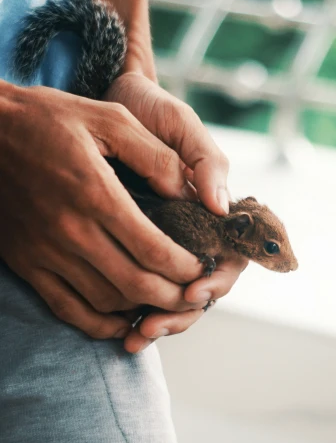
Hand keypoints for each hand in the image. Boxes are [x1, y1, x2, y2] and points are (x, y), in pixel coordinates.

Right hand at [0, 80, 204, 339]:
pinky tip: (122, 321)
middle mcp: (70, 230)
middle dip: (173, 296)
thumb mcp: (108, 118)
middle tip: (193, 294)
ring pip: (106, 301)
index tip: (203, 267)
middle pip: (136, 284)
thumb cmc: (48, 119)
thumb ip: (154, 155)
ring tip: (164, 301)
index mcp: (96, 193)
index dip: (186, 267)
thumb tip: (189, 192)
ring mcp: (45, 252)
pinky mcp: (26, 263)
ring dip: (141, 309)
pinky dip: (99, 324)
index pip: (154, 250)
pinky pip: (67, 309)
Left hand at [105, 73, 245, 352]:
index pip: (231, 260)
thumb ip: (207, 161)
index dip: (217, 282)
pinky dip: (132, 312)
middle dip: (182, 314)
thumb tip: (221, 207)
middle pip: (203, 290)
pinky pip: (140, 289)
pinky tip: (118, 327)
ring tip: (135, 336)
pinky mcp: (130, 246)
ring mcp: (163, 242)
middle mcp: (193, 232)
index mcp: (214, 210)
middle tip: (152, 325)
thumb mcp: (181, 125)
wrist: (108, 99)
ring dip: (160, 322)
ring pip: (173, 298)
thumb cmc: (152, 110)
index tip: (193, 291)